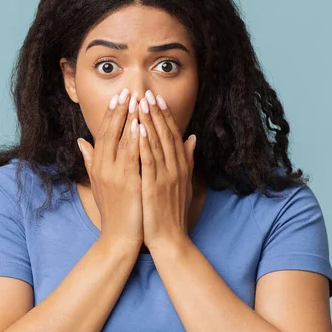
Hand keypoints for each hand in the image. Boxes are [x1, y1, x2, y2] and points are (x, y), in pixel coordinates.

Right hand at [77, 88, 143, 250]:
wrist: (118, 238)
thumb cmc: (114, 212)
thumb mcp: (98, 184)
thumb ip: (90, 161)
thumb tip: (81, 142)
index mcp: (98, 166)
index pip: (104, 134)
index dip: (111, 114)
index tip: (119, 97)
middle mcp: (103, 167)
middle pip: (110, 132)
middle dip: (119, 110)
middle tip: (127, 90)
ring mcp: (114, 174)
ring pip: (120, 140)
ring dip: (128, 118)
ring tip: (136, 99)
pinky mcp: (127, 183)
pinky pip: (131, 156)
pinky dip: (135, 139)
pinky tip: (141, 124)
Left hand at [138, 90, 196, 249]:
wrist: (170, 239)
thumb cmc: (172, 213)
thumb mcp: (183, 184)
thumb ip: (186, 160)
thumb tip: (192, 138)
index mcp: (180, 167)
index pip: (172, 135)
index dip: (164, 116)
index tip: (156, 98)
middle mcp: (175, 169)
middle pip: (165, 135)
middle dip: (155, 112)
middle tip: (146, 92)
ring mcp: (166, 177)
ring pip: (157, 143)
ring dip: (148, 121)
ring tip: (140, 102)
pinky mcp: (155, 187)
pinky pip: (149, 161)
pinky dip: (144, 143)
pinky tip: (138, 128)